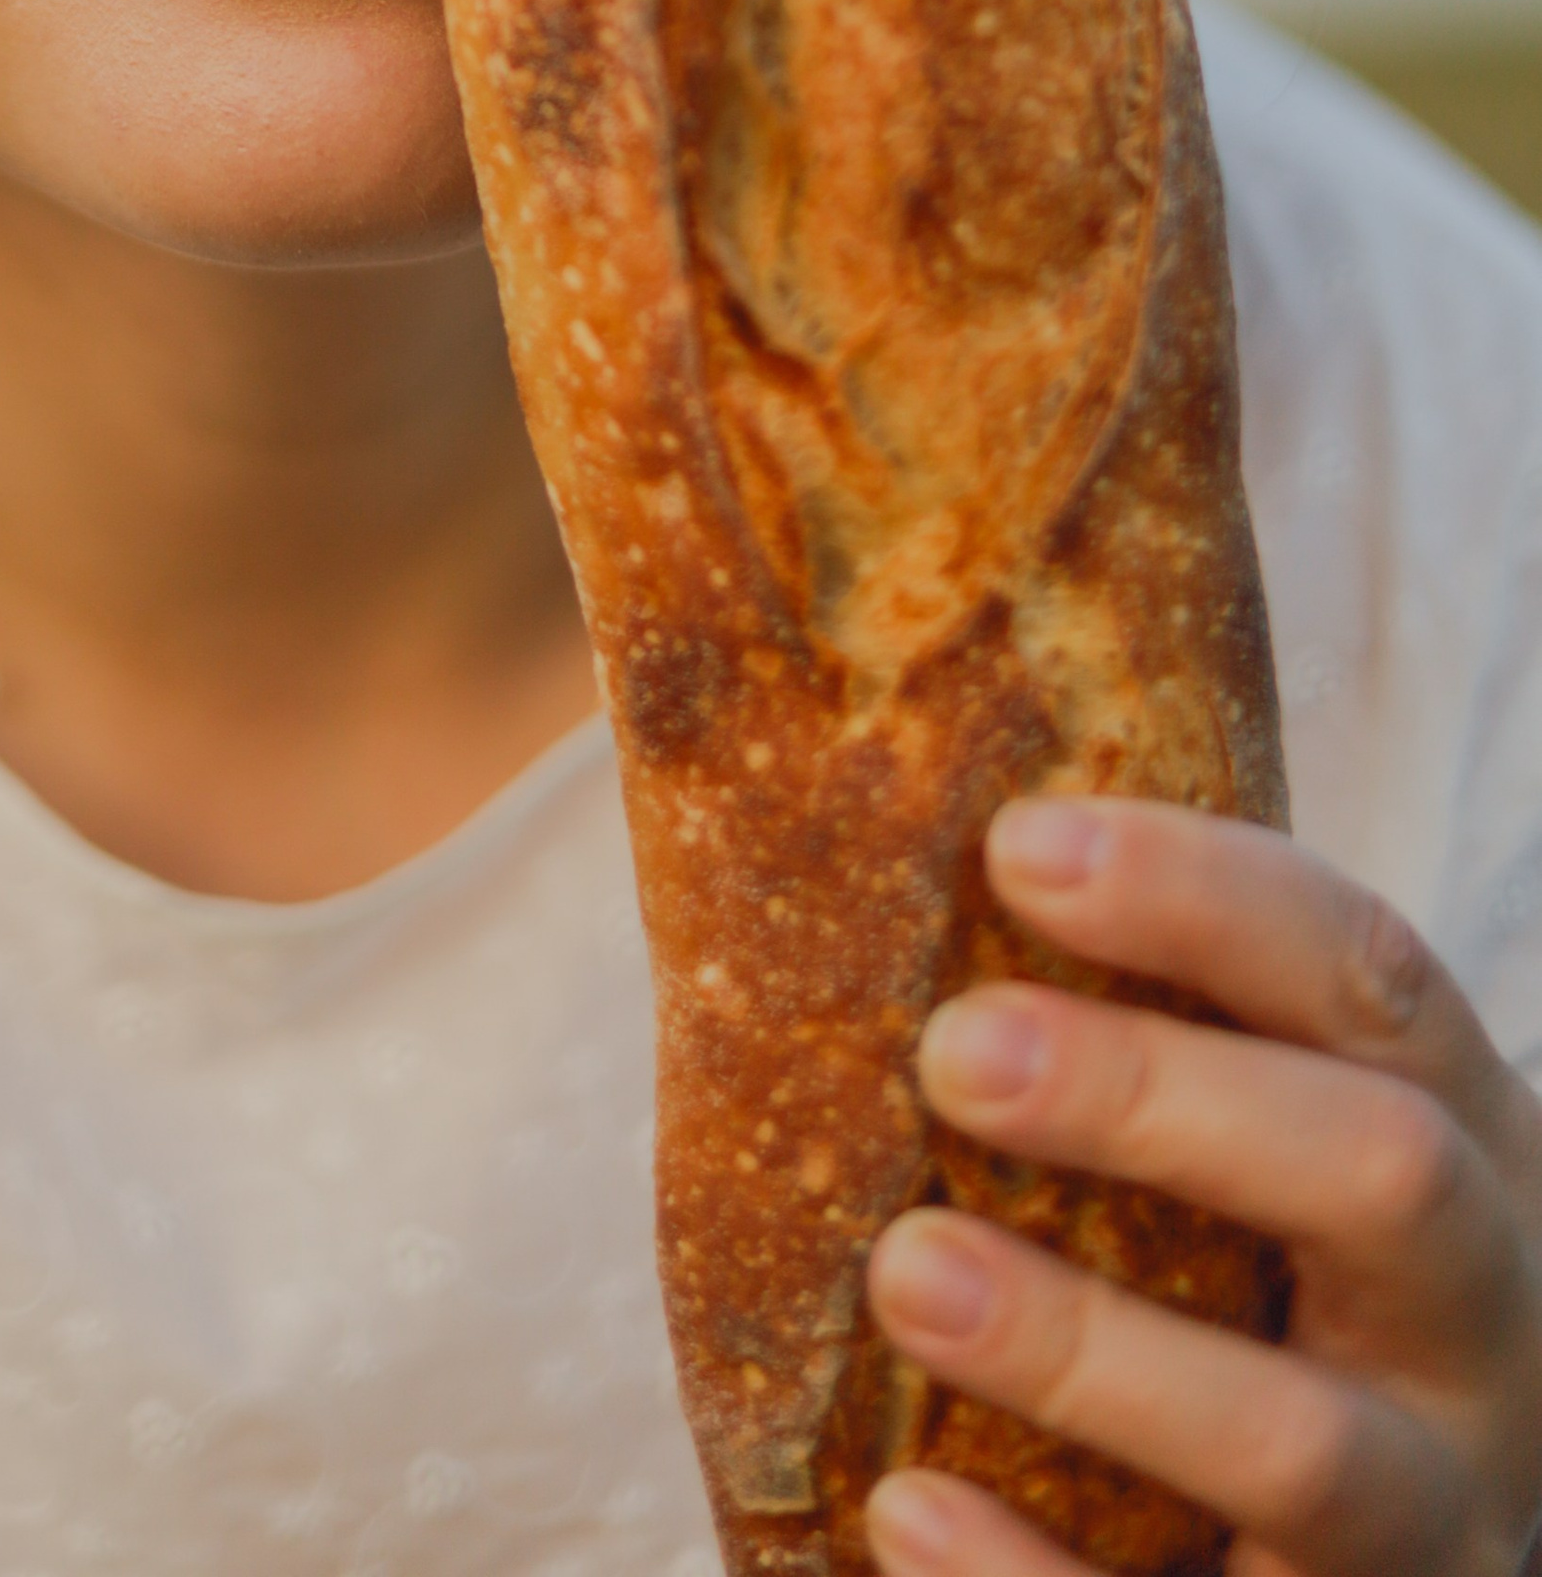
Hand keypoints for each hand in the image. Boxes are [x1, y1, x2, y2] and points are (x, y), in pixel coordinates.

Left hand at [858, 798, 1541, 1576]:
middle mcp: (1483, 1325)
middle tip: (954, 1048)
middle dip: (1167, 1100)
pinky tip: (902, 1507)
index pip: (1368, 974)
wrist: (1401, 1543)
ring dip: (1095, 1353)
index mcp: (1464, 1138)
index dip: (1207, 897)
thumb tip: (844, 818)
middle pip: (1384, 1177)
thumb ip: (1151, 1022)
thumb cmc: (1285, 1276)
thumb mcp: (1285, 1136)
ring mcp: (1435, 1512)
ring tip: (907, 1271)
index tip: (1016, 841)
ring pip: (1307, 1448)